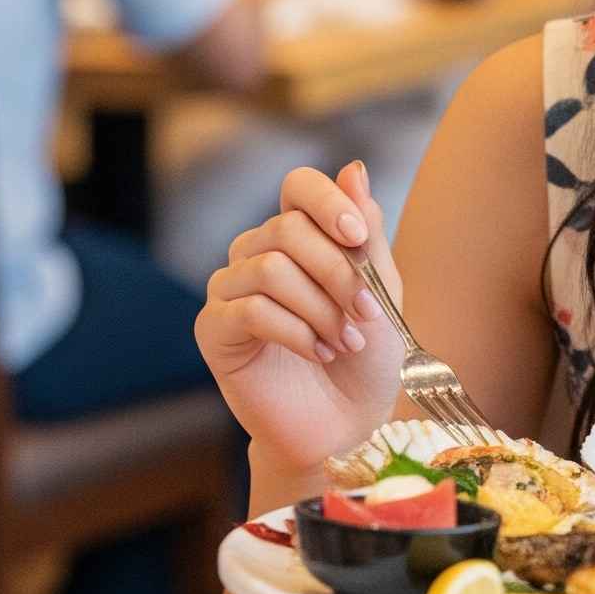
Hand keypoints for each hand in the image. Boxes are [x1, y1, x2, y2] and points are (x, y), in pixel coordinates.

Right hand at [197, 160, 404, 475]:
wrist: (348, 425)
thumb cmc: (367, 357)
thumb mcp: (381, 288)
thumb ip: (365, 233)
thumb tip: (354, 167)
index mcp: (299, 235)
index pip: (299, 185)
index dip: (328, 202)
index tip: (359, 237)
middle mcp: (257, 253)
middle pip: (288, 229)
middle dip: (338, 273)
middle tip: (366, 313)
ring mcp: (230, 290)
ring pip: (271, 269)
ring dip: (320, 309)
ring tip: (344, 342)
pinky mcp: (213, 330)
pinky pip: (251, 310)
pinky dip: (296, 332)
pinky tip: (319, 353)